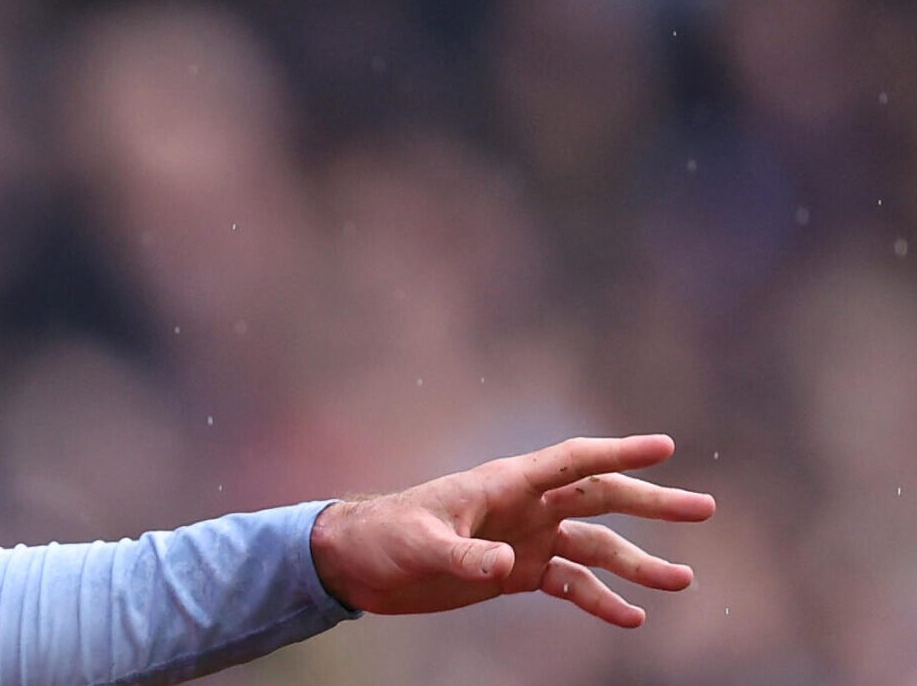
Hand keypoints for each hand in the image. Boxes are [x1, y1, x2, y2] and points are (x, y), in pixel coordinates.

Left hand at [308, 434, 715, 627]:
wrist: (358, 564)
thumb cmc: (384, 537)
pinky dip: (601, 599)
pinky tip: (632, 617)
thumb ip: (464, 553)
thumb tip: (506, 564)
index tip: (666, 446)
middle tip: (706, 508)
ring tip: (683, 581)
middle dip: (652, 503)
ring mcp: (524, 539)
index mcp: (505, 484)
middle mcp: (524, 507)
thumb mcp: (421, 544)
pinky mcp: (516, 572)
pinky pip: (571, 584)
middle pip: (601, 498)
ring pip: (596, 546)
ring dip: (638, 562)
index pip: (572, 461)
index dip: (617, 451)